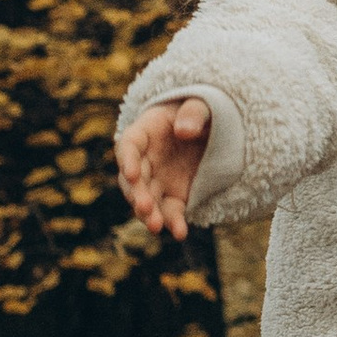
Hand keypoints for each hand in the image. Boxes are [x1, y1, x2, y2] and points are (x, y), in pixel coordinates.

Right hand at [116, 99, 209, 239]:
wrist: (208, 128)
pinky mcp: (173, 195)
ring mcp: (156, 180)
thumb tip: (184, 131)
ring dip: (149, 214)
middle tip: (146, 207)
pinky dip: (173, 222)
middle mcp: (143, 160)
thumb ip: (193, 113)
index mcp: (143, 132)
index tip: (132, 174)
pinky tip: (180, 233)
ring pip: (146, 200)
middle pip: (133, 180)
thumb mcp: (200, 104)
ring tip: (157, 226)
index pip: (129, 146)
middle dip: (138, 194)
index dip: (128, 160)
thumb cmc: (198, 112)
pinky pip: (169, 211)